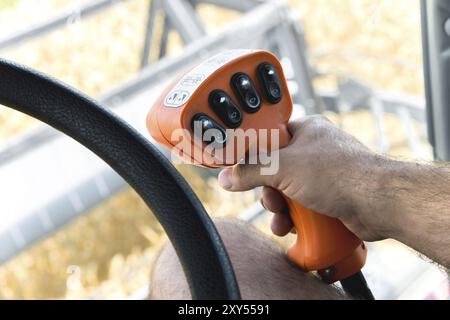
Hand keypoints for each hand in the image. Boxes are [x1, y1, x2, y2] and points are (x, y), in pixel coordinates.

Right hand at [218, 115, 394, 240]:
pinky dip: (295, 218)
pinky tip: (293, 228)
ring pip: (289, 192)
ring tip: (282, 221)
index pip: (269, 139)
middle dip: (269, 192)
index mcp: (306, 131)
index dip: (255, 157)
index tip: (244, 171)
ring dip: (280, 210)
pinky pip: (303, 206)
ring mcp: (324, 175)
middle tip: (271, 201)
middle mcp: (315, 150)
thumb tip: (227, 177)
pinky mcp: (331, 196)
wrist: (378, 202)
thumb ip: (251, 171)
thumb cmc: (338, 174)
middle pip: (276, 171)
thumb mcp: (283, 168)